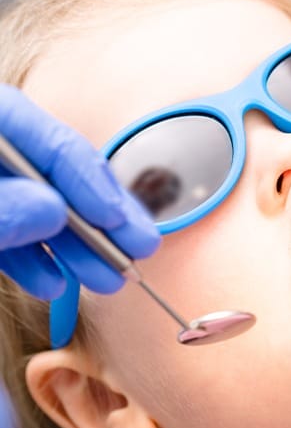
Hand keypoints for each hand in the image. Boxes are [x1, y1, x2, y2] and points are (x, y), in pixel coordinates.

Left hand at [0, 84, 160, 299]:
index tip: (120, 223)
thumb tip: (52, 211)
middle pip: (62, 180)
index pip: (56, 145)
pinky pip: (13, 234)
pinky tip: (51, 282)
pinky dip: (34, 261)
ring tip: (105, 279)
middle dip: (101, 223)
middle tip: (139, 250)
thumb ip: (0, 207)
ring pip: (44, 213)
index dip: (95, 185)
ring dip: (77, 250)